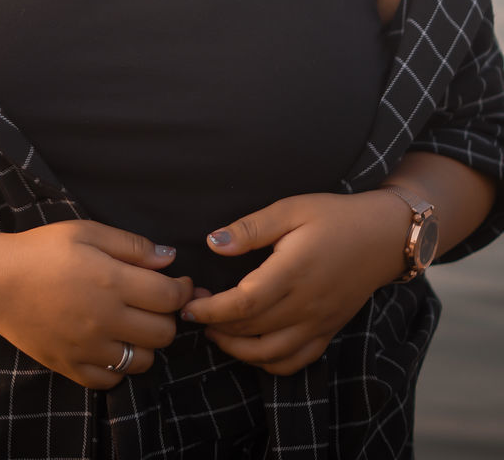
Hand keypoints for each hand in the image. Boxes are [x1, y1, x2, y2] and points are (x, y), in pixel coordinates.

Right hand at [0, 220, 197, 388]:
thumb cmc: (41, 250)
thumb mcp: (86, 231)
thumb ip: (131, 245)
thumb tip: (169, 258)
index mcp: (111, 281)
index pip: (169, 297)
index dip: (182, 290)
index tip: (179, 283)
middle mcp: (104, 319)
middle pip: (163, 332)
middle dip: (168, 316)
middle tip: (155, 302)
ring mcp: (88, 348)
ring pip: (143, 361)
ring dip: (146, 343)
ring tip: (133, 323)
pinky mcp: (71, 367)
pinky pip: (111, 380)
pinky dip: (118, 366)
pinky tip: (111, 344)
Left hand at [179, 191, 411, 375]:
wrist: (383, 237)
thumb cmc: (334, 217)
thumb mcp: (291, 209)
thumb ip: (251, 228)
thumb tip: (213, 243)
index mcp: (292, 272)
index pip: (242, 304)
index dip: (210, 310)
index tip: (188, 305)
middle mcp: (305, 305)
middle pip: (250, 332)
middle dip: (215, 327)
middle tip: (194, 311)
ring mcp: (318, 324)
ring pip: (269, 355)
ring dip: (236, 350)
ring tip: (216, 331)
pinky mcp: (327, 332)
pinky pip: (294, 363)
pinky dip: (267, 363)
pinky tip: (251, 346)